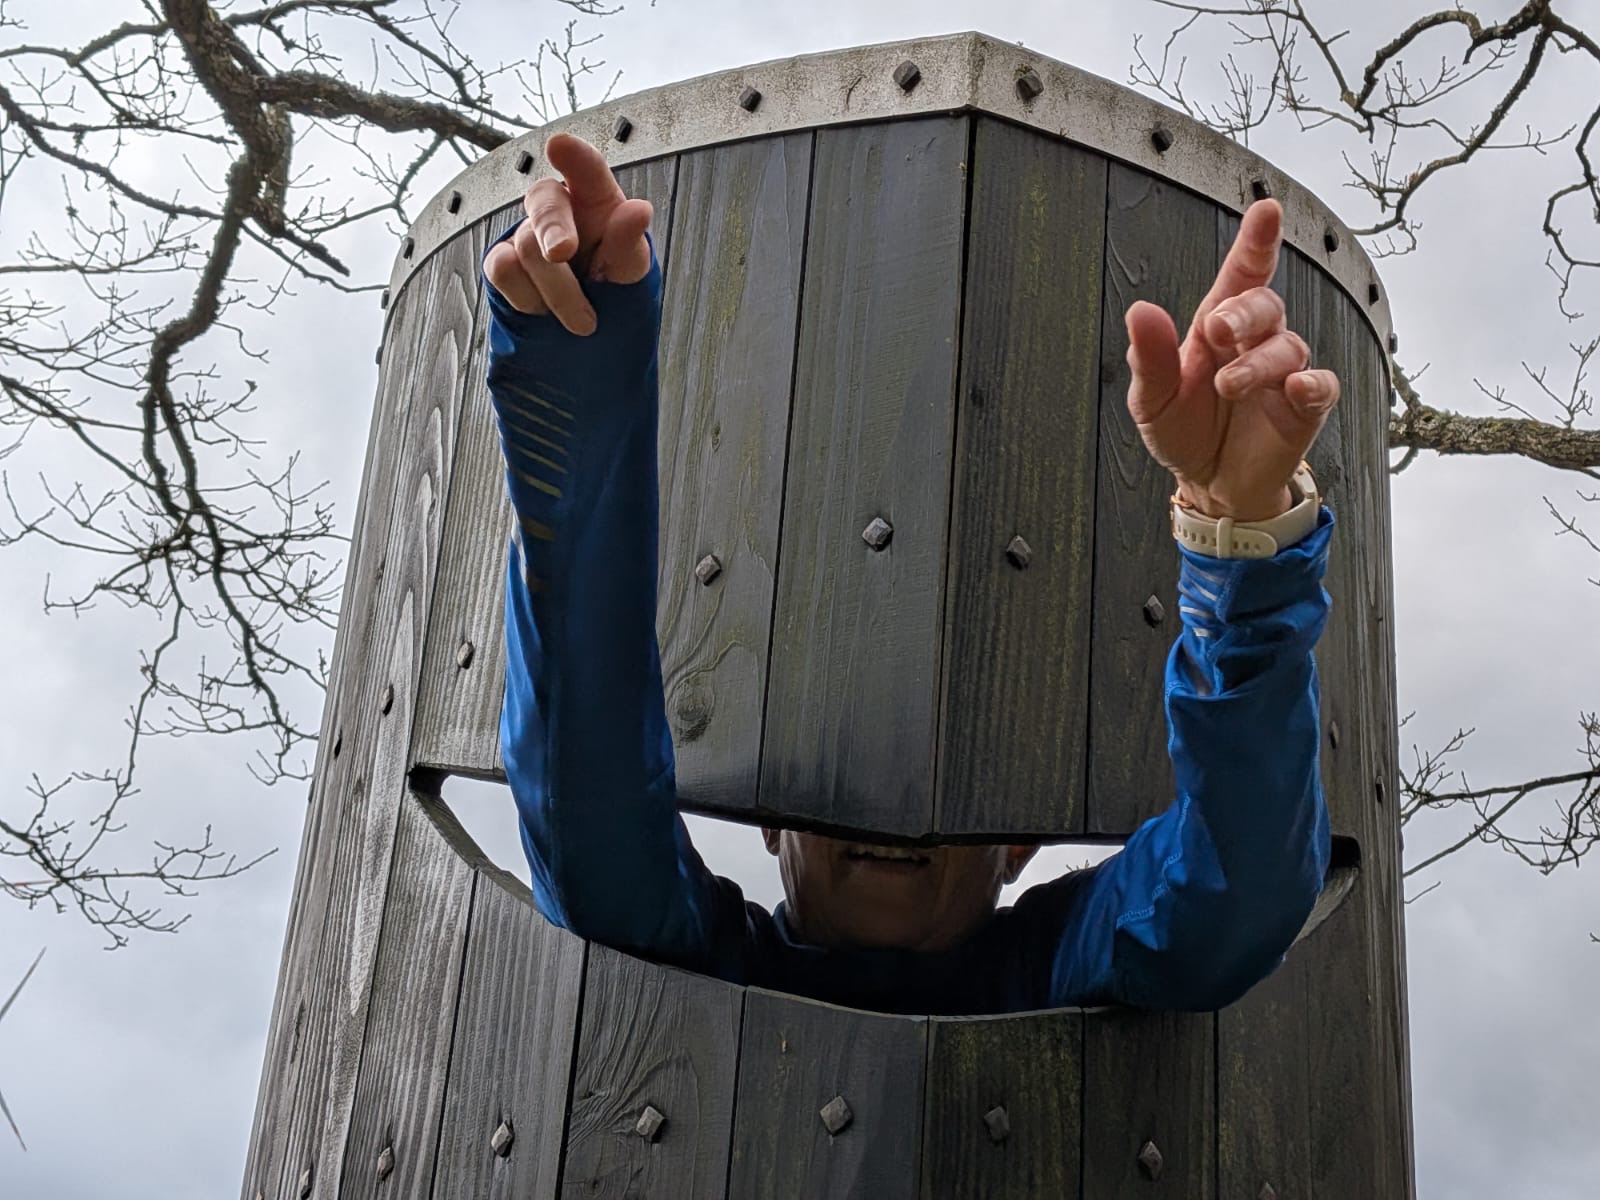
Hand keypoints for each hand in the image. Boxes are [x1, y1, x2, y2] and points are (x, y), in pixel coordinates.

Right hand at [482, 132, 653, 335]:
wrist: (587, 333)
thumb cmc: (612, 289)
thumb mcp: (630, 271)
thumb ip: (630, 243)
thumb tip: (638, 209)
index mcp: (596, 202)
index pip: (587, 170)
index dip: (574, 156)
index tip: (560, 145)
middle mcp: (558, 210)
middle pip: (544, 200)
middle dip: (554, 229)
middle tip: (563, 253)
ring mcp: (525, 234)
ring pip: (528, 247)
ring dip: (560, 292)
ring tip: (584, 321)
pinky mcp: (501, 262)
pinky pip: (504, 269)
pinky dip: (530, 299)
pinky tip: (546, 310)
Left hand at [1124, 199, 1339, 521]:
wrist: (1209, 484)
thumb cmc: (1183, 431)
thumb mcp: (1152, 399)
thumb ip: (1148, 357)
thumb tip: (1140, 310)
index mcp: (1216, 329)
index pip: (1240, 276)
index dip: (1255, 243)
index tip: (1266, 210)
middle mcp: (1254, 343)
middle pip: (1265, 305)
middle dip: (1245, 311)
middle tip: (1218, 328)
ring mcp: (1282, 374)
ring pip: (1288, 346)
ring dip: (1257, 362)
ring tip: (1228, 385)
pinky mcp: (1304, 408)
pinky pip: (1321, 386)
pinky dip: (1312, 384)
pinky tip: (1295, 388)